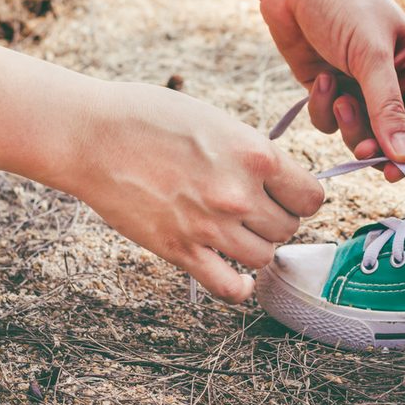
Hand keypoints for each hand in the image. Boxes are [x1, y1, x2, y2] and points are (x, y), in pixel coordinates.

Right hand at [64, 82, 324, 303]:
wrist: (93, 134)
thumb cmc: (152, 116)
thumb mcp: (219, 121)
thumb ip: (253, 154)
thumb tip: (277, 181)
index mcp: (257, 155)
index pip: (312, 197)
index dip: (301, 197)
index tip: (286, 194)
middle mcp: (240, 195)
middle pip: (288, 227)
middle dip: (275, 219)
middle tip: (252, 207)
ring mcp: (211, 227)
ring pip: (264, 256)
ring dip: (256, 246)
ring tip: (236, 230)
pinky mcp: (181, 251)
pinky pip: (230, 287)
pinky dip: (238, 286)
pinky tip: (233, 271)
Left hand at [248, 0, 404, 182]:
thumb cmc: (342, 2)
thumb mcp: (370, 55)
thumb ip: (387, 108)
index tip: (396, 171)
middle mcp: (394, 82)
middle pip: (394, 137)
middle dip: (375, 142)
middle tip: (360, 151)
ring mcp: (359, 87)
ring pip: (360, 134)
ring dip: (347, 123)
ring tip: (336, 95)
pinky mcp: (328, 90)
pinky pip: (329, 121)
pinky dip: (321, 106)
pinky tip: (317, 77)